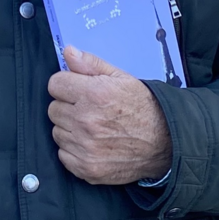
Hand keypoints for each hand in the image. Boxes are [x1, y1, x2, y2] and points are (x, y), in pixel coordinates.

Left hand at [46, 46, 172, 185]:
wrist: (165, 142)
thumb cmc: (143, 107)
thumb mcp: (121, 78)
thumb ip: (90, 64)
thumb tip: (68, 52)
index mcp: (93, 94)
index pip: (55, 84)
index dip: (67, 85)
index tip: (78, 90)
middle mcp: (86, 121)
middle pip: (53, 109)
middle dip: (68, 106)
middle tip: (89, 110)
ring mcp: (85, 147)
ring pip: (57, 132)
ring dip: (70, 129)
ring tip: (93, 127)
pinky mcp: (86, 168)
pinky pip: (63, 154)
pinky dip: (74, 150)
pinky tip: (92, 144)